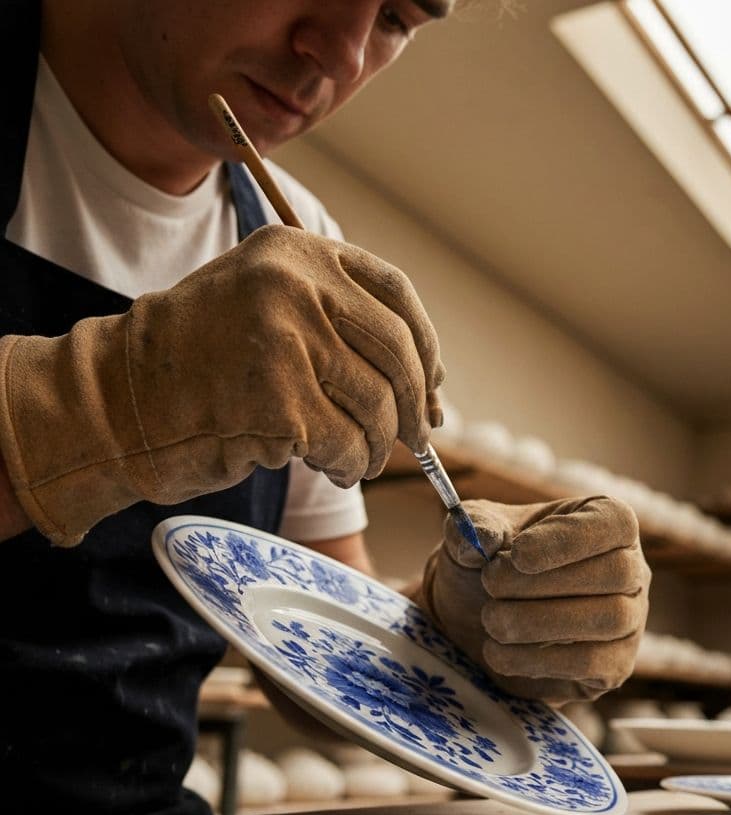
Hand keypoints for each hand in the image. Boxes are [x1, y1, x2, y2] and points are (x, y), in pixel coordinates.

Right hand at [0, 225, 443, 544]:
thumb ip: (337, 322)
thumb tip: (426, 383)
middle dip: (415, 405)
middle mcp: (296, 284)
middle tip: (416, 439)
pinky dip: (350, 466)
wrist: (119, 400)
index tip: (434, 385)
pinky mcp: (278, 399)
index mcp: (298, 253)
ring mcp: (287, 338)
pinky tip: (331, 468)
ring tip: (360, 460)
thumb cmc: (200, 363)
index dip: (426, 346)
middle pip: (398, 351)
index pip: (396, 295)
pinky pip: (347, 443)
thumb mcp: (267, 308)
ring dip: (377, 445)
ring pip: (377, 403)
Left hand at [418, 497, 650, 703]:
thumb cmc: (492, 563)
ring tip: (492, 621)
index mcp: (606, 519)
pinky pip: (593, 663)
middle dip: (544, 583)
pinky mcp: (616, 663)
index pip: (614, 522)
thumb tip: (482, 538)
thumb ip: (474, 525)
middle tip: (490, 586)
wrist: (483, 617)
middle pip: (617, 573)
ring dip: (539, 622)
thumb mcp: (475, 533)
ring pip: (609, 619)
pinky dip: (539, 660)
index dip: (568, 539)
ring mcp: (630, 618)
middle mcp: (631, 567)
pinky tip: (499, 652)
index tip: (517, 555)